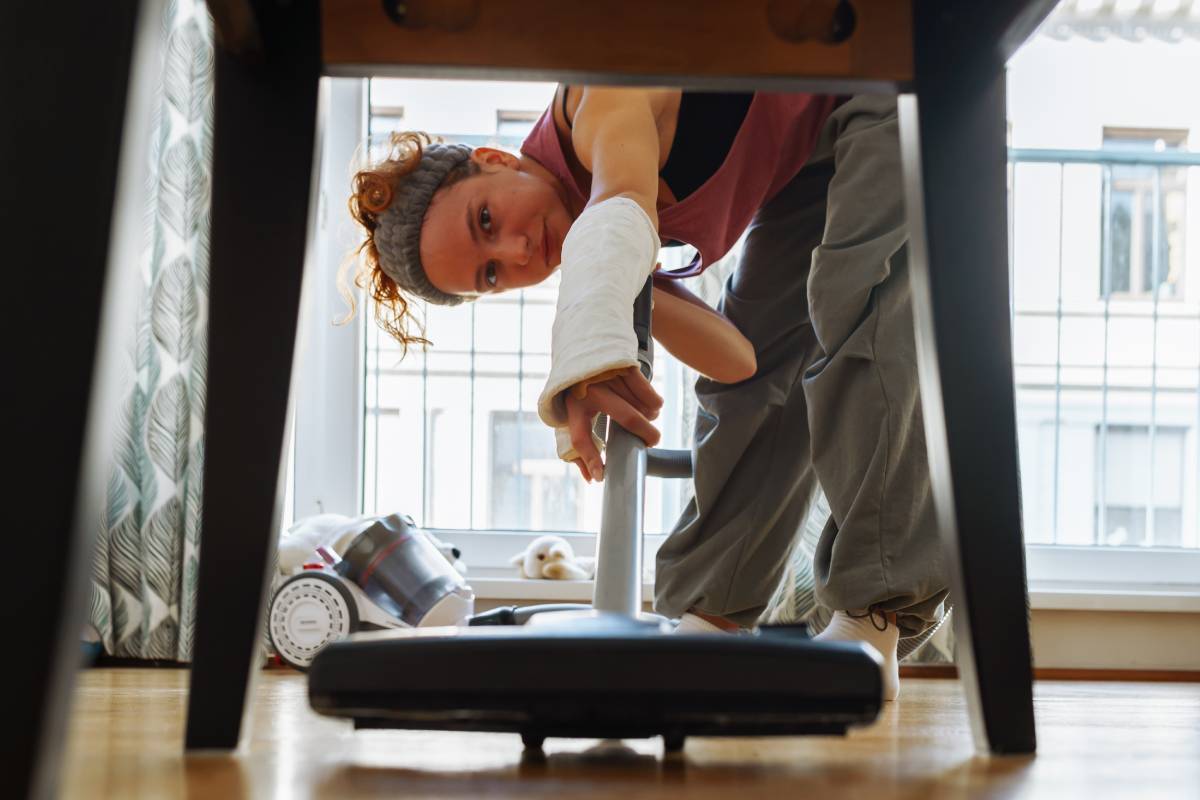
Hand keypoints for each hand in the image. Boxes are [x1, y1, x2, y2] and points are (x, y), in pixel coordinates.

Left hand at [565, 367, 662, 481]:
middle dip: (646, 434)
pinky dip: (655, 404)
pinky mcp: (625, 368)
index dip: (591, 459)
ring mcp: (611, 377)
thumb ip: (582, 449)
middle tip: (651, 442)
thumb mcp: (574, 417)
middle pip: (628, 417)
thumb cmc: (581, 395)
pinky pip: (650, 392)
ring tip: (644, 418)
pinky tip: (650, 406)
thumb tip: (594, 477)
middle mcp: (591, 390)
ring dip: (650, 418)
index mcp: (574, 407)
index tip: (601, 476)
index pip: (579, 437)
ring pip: (643, 406)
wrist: (582, 355)